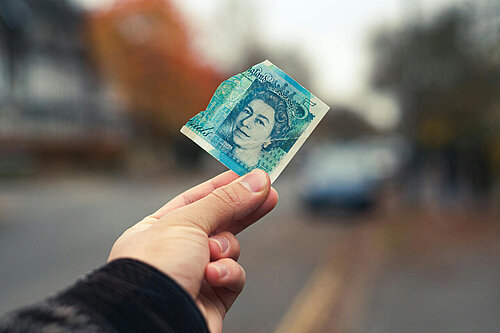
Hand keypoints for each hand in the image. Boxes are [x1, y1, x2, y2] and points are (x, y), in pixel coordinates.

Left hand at [108, 169, 278, 332]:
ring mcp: (194, 275)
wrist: (153, 323)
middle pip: (218, 222)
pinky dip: (227, 275)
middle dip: (243, 209)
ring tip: (212, 256)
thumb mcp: (187, 222)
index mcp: (158, 228)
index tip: (249, 174)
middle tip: (271, 193)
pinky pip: (232, 277)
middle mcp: (175, 251)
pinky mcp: (212, 299)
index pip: (195, 199)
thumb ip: (225, 201)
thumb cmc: (155, 269)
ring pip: (229, 250)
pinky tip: (214, 278)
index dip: (223, 185)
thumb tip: (257, 180)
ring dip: (225, 250)